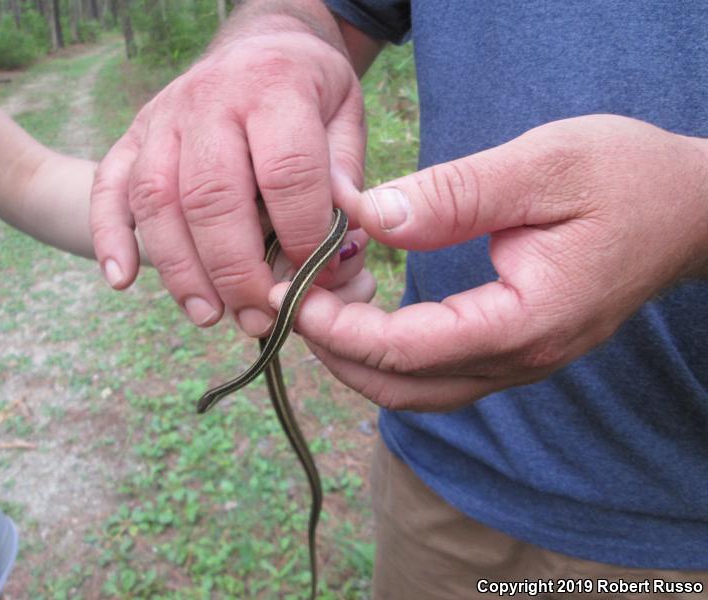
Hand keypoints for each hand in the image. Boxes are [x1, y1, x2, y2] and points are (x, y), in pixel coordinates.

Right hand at [90, 24, 364, 336]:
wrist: (260, 43)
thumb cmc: (308, 89)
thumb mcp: (345, 114)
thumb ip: (344, 173)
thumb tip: (341, 239)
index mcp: (274, 89)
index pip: (287, 173)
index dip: (304, 235)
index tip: (317, 277)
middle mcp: (210, 100)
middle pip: (212, 197)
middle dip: (236, 270)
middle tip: (260, 317)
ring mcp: (162, 118)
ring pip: (157, 200)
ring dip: (180, 269)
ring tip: (210, 316)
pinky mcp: (132, 136)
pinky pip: (108, 186)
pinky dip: (109, 235)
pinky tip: (122, 279)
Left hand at [271, 115, 707, 410]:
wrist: (690, 208)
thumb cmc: (626, 177)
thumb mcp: (541, 166)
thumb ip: (453, 196)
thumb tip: (368, 216)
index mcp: (526, 321)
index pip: (408, 351)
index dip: (338, 331)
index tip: (290, 295)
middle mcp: (520, 359)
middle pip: (402, 388)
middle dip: (334, 352)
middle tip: (289, 300)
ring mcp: (519, 363)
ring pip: (416, 391)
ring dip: (356, 359)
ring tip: (316, 306)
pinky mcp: (514, 350)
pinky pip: (436, 374)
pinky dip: (387, 354)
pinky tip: (363, 315)